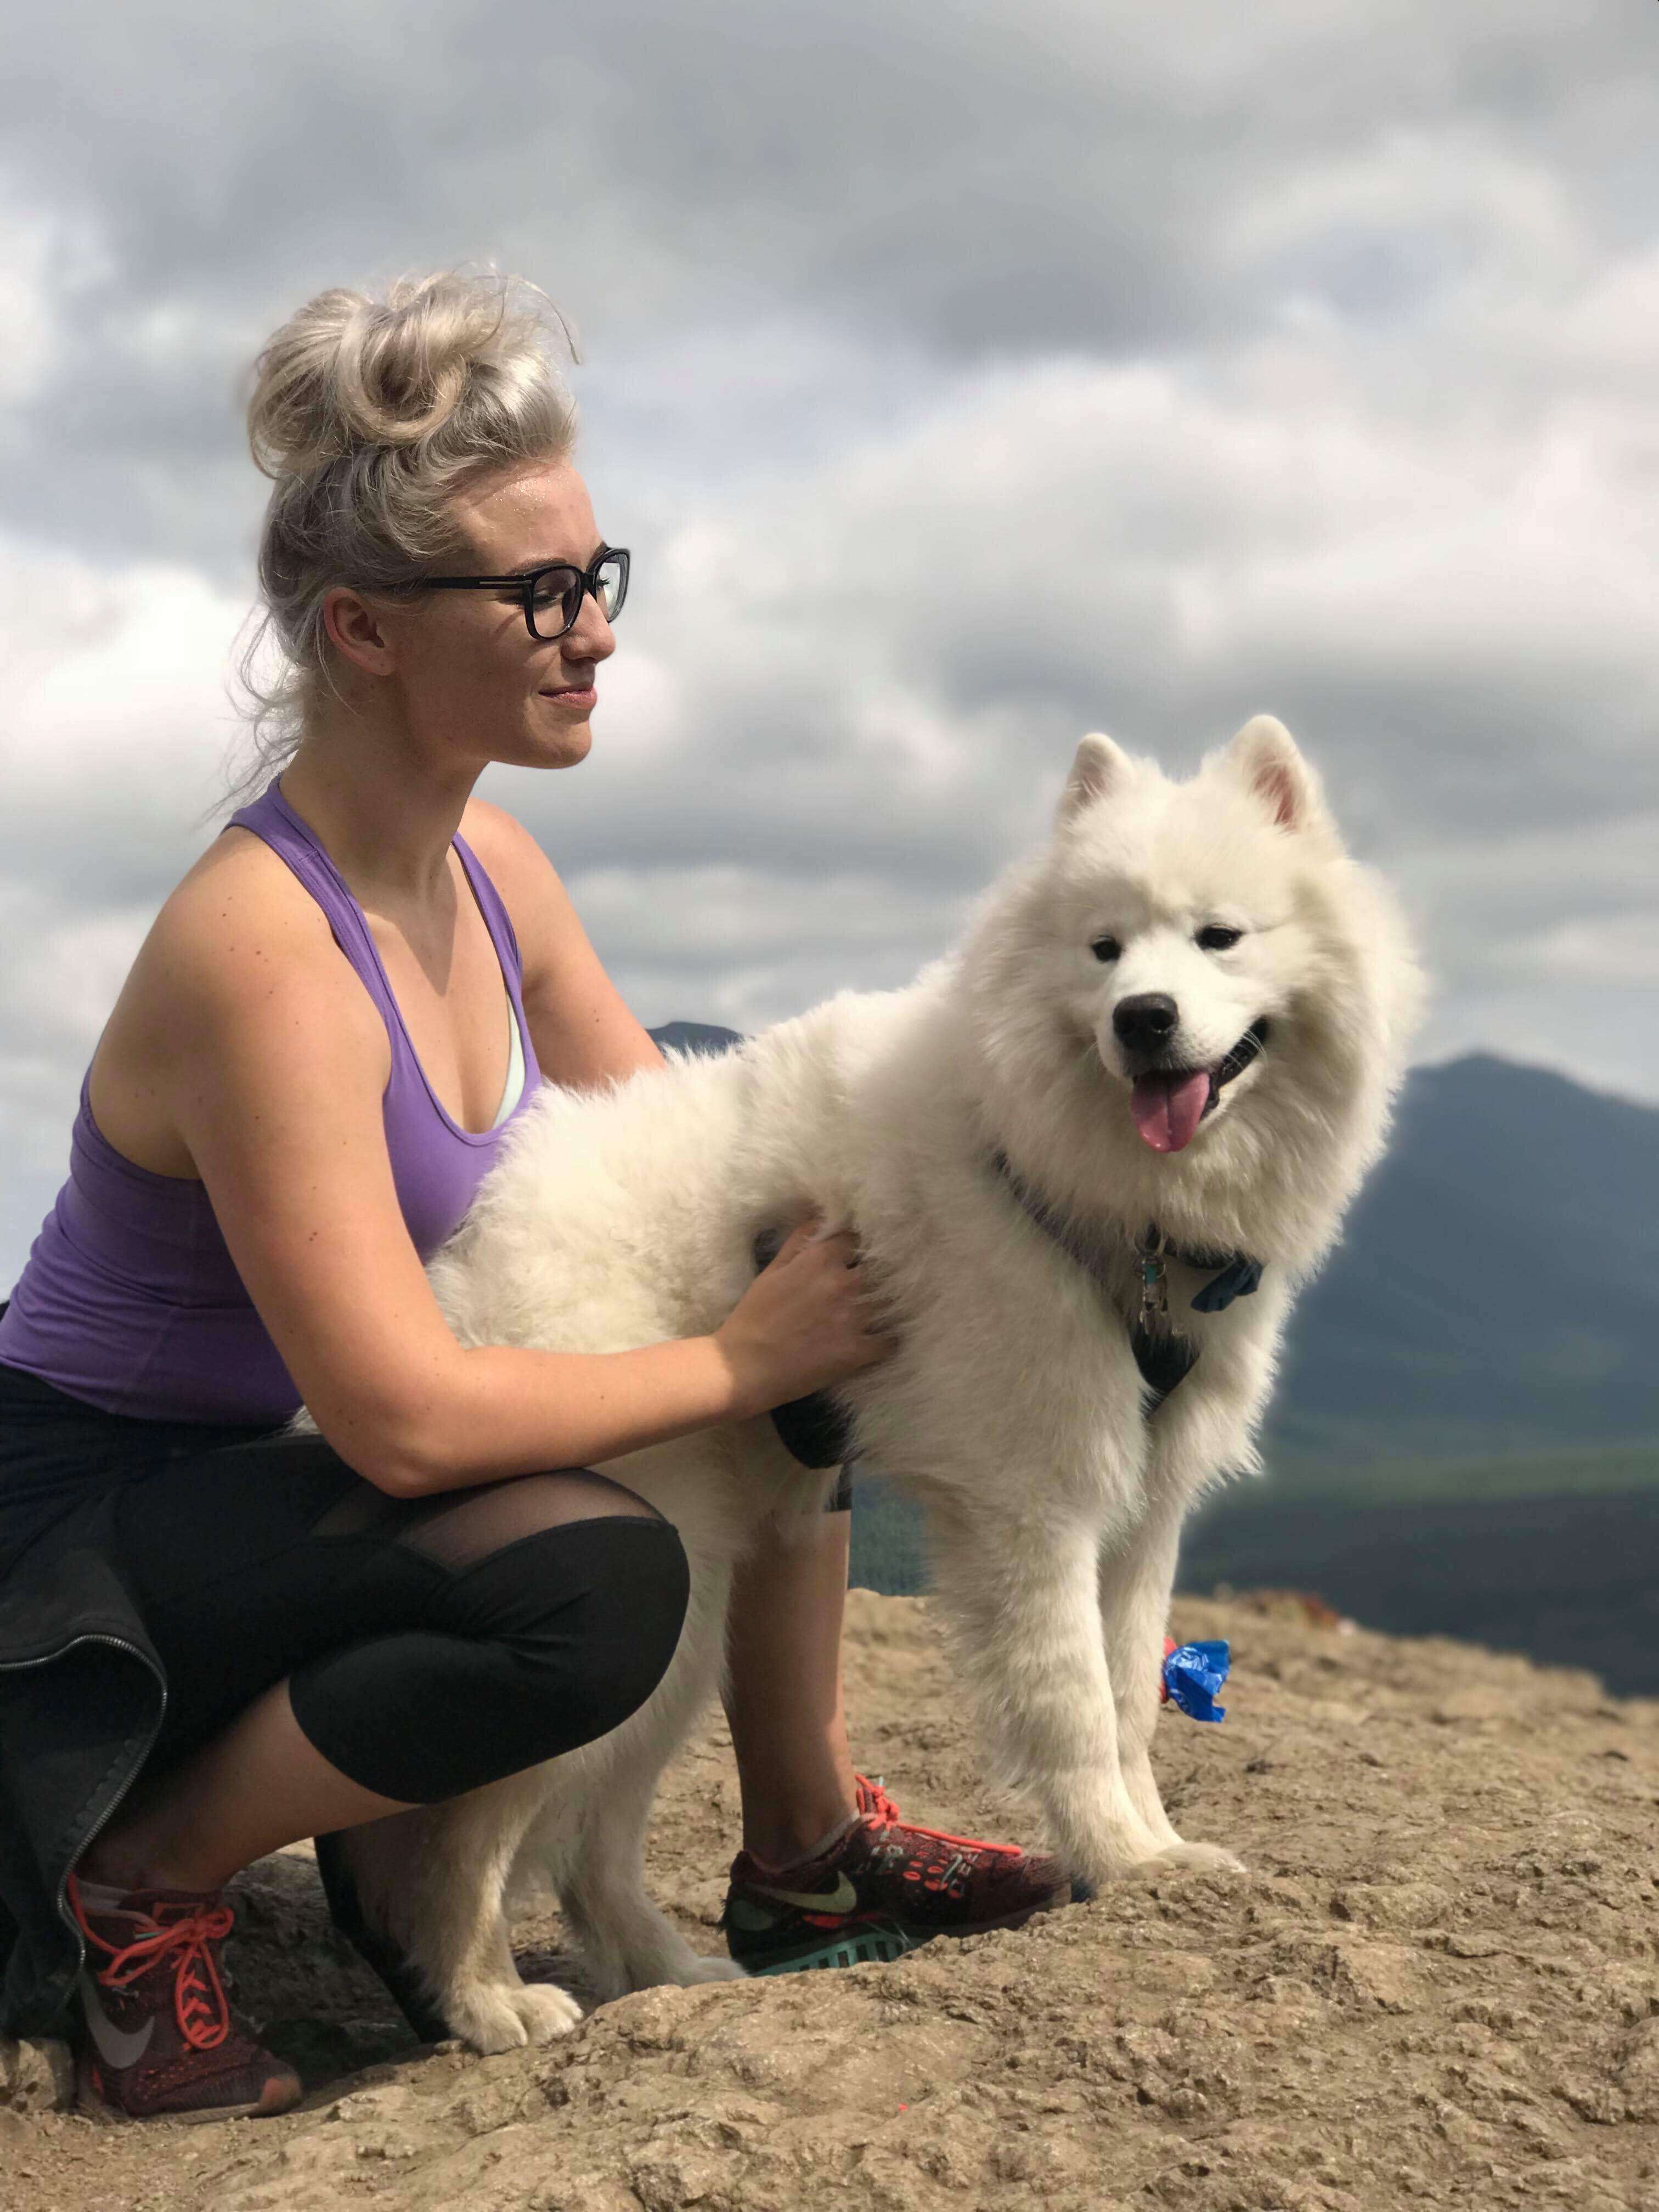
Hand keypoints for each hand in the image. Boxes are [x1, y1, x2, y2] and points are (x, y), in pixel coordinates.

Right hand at [713, 1218, 897, 1418]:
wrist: (743, 1369)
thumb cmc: (753, 1318)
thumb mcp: (772, 1271)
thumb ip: (799, 1242)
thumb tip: (820, 1217)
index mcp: (821, 1260)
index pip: (856, 1240)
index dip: (856, 1249)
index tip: (856, 1259)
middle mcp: (843, 1283)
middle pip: (879, 1269)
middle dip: (875, 1276)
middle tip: (869, 1288)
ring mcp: (854, 1318)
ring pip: (890, 1302)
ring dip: (885, 1306)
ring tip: (879, 1313)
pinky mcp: (858, 1351)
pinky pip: (890, 1341)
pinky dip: (886, 1341)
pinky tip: (878, 1341)